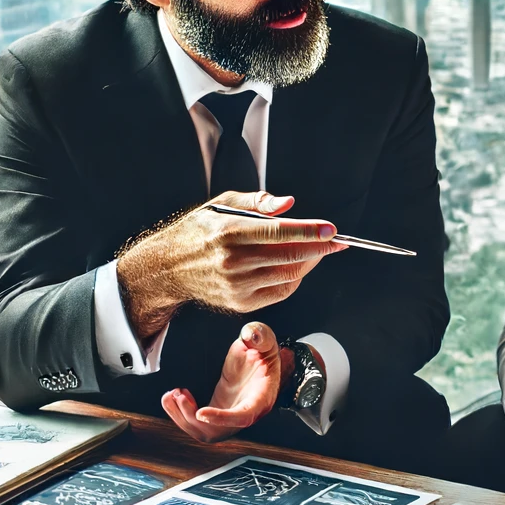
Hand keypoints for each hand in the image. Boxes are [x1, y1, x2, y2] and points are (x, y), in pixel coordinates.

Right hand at [115, 191, 346, 335]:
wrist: (168, 268)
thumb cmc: (197, 233)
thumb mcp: (222, 205)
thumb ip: (258, 202)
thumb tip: (288, 204)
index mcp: (229, 232)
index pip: (279, 232)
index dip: (309, 231)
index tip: (330, 229)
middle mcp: (233, 261)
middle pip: (289, 256)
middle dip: (319, 248)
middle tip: (335, 241)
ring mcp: (237, 285)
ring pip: (288, 275)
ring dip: (309, 263)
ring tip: (318, 250)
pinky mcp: (240, 303)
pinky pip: (279, 292)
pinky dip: (294, 278)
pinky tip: (298, 266)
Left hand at [161, 322, 282, 441]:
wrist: (258, 359)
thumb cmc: (263, 352)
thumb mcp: (265, 340)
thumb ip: (260, 336)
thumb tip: (251, 334)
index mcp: (261, 398)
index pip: (243, 416)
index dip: (222, 419)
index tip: (201, 413)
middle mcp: (245, 413)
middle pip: (217, 431)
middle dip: (192, 418)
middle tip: (178, 394)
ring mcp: (228, 415)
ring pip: (203, 431)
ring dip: (182, 417)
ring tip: (171, 395)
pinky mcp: (216, 411)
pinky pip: (197, 423)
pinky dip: (181, 414)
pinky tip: (174, 397)